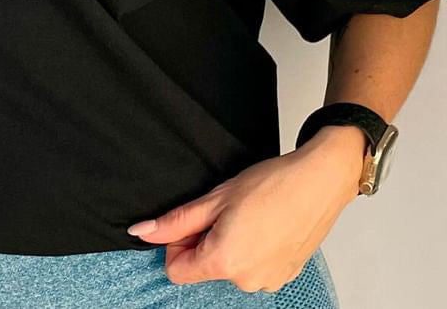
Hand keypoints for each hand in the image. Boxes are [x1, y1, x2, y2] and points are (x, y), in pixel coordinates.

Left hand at [126, 125, 365, 291]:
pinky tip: (264, 224)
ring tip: (248, 215)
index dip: (176, 244)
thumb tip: (142, 232)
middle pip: (203, 268)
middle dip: (203, 241)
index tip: (191, 221)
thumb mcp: (214, 199)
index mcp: (224, 262)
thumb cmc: (272, 185)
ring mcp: (269, 281)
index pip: (176, 271)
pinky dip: (251, 248)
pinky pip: (253, 267)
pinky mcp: (285, 275)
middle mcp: (246, 281)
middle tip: (223, 211)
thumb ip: (175, 222)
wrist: (320, 181)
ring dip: (228, 244)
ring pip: (229, 267)